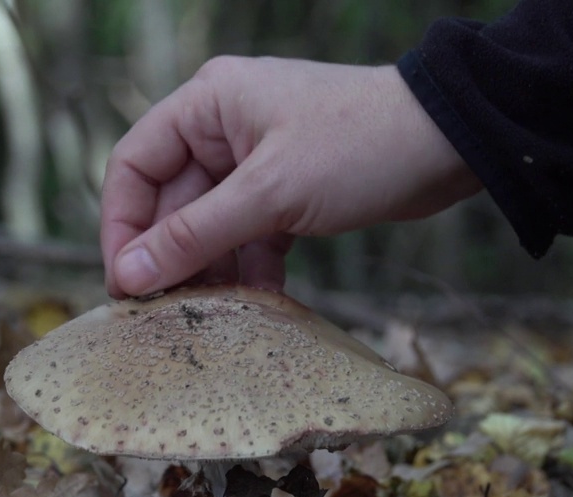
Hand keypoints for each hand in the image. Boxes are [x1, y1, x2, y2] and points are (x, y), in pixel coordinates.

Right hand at [99, 57, 481, 297]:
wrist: (451, 142)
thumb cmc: (359, 146)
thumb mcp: (269, 193)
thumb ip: (194, 235)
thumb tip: (129, 274)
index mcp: (207, 104)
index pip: (135, 165)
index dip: (121, 225)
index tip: (124, 282)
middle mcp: (225, 127)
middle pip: (171, 201)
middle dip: (169, 257)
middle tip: (164, 314)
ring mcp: (258, 160)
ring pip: (212, 224)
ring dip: (210, 269)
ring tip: (209, 317)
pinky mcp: (290, 190)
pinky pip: (251, 235)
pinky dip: (252, 269)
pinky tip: (258, 305)